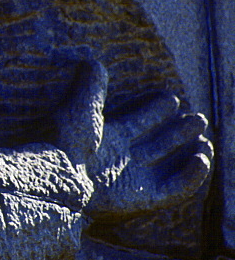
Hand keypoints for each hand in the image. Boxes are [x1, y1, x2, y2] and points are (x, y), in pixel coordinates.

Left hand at [58, 62, 211, 220]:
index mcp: (105, 136)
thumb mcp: (80, 107)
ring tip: (203, 138)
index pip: (136, 121)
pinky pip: (173, 189)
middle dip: (177, 130)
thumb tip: (93, 61)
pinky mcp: (142, 198)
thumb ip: (92, 85)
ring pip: (167, 165)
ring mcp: (131, 179)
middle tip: (197, 117)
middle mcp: (119, 158)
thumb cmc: (64, 140)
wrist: (57, 177)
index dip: (153, 109)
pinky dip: (191, 175)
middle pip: (155, 143)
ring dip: (188, 152)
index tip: (170, 97)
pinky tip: (201, 157)